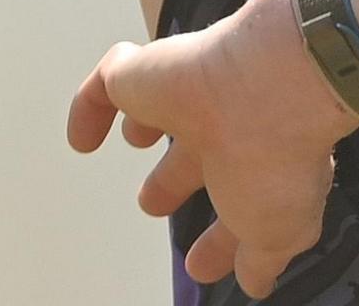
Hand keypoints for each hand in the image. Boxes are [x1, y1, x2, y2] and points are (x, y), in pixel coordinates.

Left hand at [66, 0, 358, 298]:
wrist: (269, 85)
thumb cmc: (277, 157)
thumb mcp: (276, 233)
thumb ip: (262, 259)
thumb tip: (258, 283)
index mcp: (262, 162)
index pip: (237, 199)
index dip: (220, 237)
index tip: (202, 264)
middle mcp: (226, 125)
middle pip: (195, 153)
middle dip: (175, 180)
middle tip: (152, 204)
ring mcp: (186, 95)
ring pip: (161, 106)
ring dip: (145, 122)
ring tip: (134, 137)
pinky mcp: (146, 75)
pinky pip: (108, 84)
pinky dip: (91, 109)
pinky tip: (82, 138)